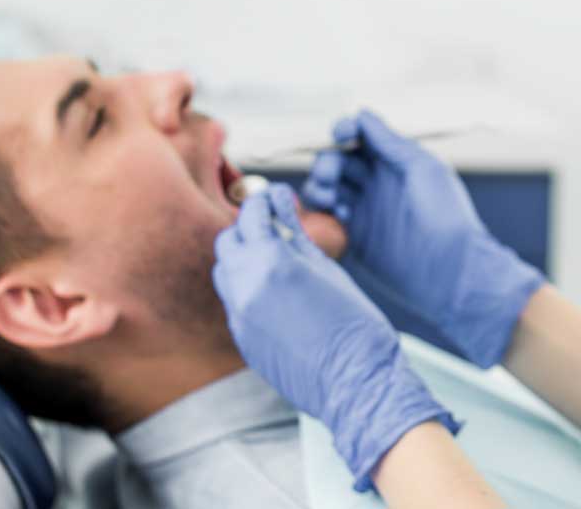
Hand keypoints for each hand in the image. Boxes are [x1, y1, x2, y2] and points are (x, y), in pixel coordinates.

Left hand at [212, 184, 458, 490]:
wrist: (356, 382)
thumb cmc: (355, 325)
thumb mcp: (329, 270)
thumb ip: (298, 237)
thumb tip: (282, 207)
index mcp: (272, 262)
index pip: (251, 214)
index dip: (263, 201)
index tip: (275, 198)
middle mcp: (246, 286)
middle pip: (228, 241)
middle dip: (247, 229)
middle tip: (273, 228)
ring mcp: (240, 316)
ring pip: (224, 273)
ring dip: (242, 259)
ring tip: (273, 262)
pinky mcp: (242, 339)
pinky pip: (233, 303)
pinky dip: (246, 290)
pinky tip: (275, 295)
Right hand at [300, 111, 543, 367]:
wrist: (451, 273)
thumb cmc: (446, 216)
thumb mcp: (423, 170)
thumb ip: (391, 143)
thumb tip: (362, 114)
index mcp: (396, 163)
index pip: (360, 138)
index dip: (344, 131)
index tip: (338, 135)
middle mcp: (378, 184)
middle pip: (338, 162)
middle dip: (327, 163)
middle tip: (328, 177)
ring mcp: (365, 212)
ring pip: (327, 190)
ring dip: (318, 188)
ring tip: (326, 198)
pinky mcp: (355, 240)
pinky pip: (327, 221)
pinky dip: (320, 215)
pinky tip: (333, 218)